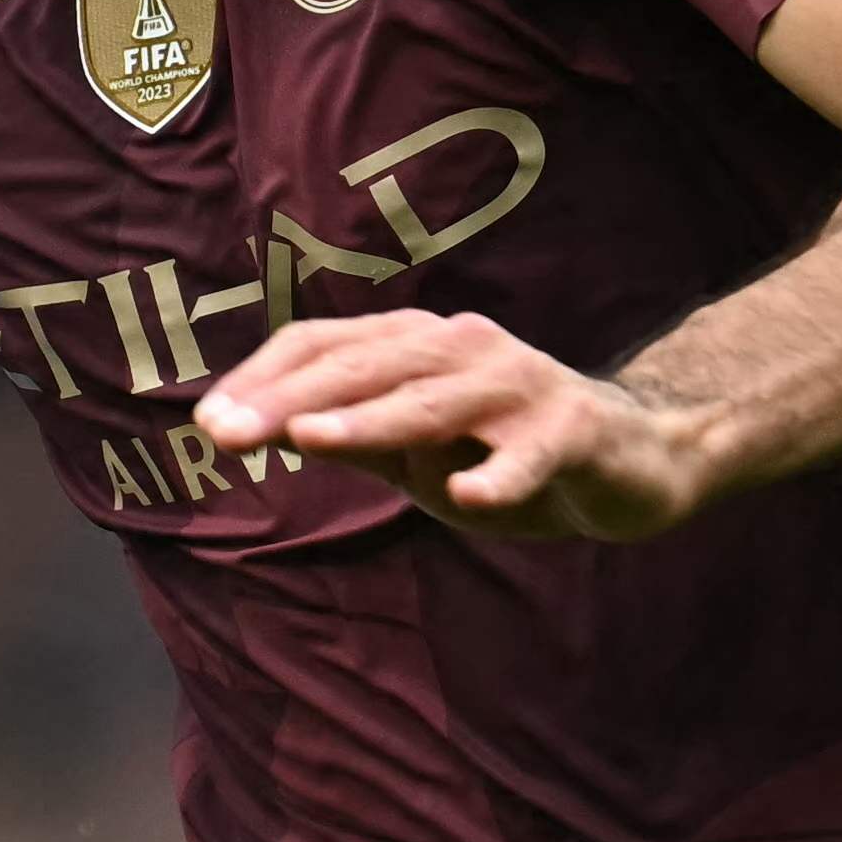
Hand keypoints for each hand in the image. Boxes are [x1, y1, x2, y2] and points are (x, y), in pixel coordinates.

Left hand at [187, 309, 718, 539]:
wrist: (631, 458)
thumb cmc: (505, 451)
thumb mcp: (415, 450)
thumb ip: (344, 435)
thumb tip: (248, 426)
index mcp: (418, 346)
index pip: (327, 347)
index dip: (267, 379)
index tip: (209, 421)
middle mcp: (463, 349)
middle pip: (367, 367)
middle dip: (292, 399)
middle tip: (229, 432)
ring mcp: (519, 386)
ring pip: (436, 402)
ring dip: (372, 421)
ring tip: (313, 438)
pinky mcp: (572, 430)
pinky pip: (531, 455)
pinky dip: (500, 474)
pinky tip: (467, 494)